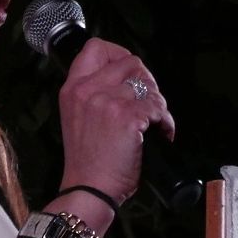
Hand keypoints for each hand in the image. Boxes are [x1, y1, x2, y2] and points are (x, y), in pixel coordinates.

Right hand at [57, 38, 174, 204]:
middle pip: (130, 62)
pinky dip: (165, 121)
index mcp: (72, 88)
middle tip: (148, 101)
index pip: (95, 48)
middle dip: (146, 81)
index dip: (117, 54)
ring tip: (155, 121)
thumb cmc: (87, 160)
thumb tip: (124, 79)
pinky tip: (160, 133)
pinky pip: (157, 107)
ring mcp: (108, 101)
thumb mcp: (76, 117)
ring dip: (158, 103)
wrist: (89, 188)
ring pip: (148, 85)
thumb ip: (91, 93)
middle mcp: (88, 90)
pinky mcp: (128, 116)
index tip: (128, 69)